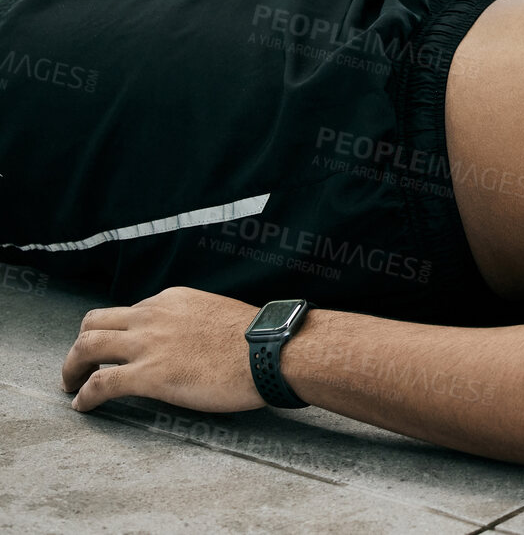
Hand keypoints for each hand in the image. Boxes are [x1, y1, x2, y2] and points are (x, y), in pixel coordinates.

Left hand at [62, 287, 266, 412]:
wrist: (271, 350)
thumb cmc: (259, 338)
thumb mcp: (220, 314)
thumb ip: (197, 321)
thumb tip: (195, 340)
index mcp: (172, 299)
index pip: (130, 311)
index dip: (119, 332)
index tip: (119, 347)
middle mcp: (153, 315)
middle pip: (96, 321)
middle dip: (82, 343)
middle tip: (81, 362)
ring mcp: (147, 344)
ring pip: (87, 346)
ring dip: (72, 366)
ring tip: (71, 383)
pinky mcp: (147, 375)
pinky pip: (100, 383)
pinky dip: (85, 395)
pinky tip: (82, 405)